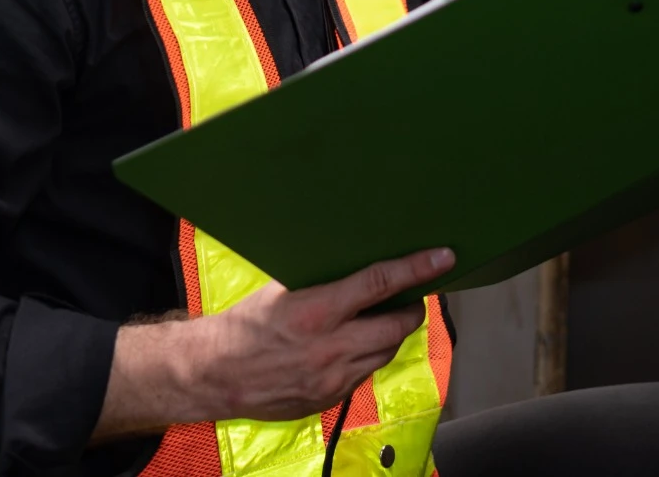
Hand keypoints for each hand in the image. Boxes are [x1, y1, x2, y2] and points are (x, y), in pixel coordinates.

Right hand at [92, 247, 453, 438]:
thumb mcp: (283, 290)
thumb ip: (324, 284)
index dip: (417, 269)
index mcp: (316, 311)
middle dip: (411, 309)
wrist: (214, 374)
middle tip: (412, 296)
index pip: (380, 283)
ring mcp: (332, 379)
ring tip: (383, 320)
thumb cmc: (245, 324)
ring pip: (385, 354)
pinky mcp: (328, 400)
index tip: (444, 258)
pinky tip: (355, 346)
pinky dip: (367, 357)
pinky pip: (363, 375)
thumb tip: (361, 266)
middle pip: (396, 327)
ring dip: (390, 336)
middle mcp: (330, 348)